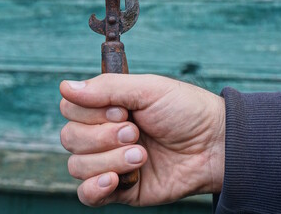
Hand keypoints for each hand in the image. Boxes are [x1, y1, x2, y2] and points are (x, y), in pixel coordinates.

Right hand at [59, 74, 224, 206]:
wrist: (215, 146)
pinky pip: (87, 194)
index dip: (89, 112)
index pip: (70, 109)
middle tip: (135, 132)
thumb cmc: (185, 111)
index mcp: (108, 108)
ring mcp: (111, 162)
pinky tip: (114, 179)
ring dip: (109, 159)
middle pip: (70, 137)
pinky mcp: (121, 189)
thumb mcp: (148, 89)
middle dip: (102, 136)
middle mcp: (105, 134)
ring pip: (77, 165)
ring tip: (142, 154)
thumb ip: (106, 87)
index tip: (122, 111)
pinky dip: (94, 187)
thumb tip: (64, 86)